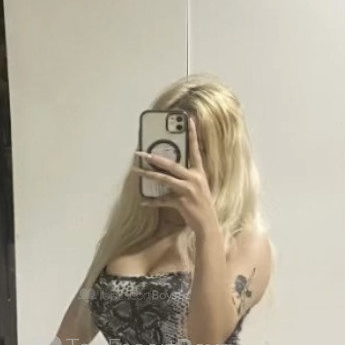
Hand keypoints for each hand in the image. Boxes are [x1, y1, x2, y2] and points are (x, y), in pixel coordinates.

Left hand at [134, 119, 218, 237]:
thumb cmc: (202, 206)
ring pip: (164, 179)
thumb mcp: (199, 187)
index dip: (193, 135)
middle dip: (155, 158)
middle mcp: (194, 179)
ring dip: (149, 175)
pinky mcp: (181, 202)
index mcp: (199, 173)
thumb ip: (187, 177)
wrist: (208, 224)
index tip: (189, 120)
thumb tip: (170, 169)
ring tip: (137, 171)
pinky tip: (143, 201)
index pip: (196, 150)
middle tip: (141, 153)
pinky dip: (152, 201)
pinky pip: (163, 200)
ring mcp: (188, 190)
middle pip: (172, 164)